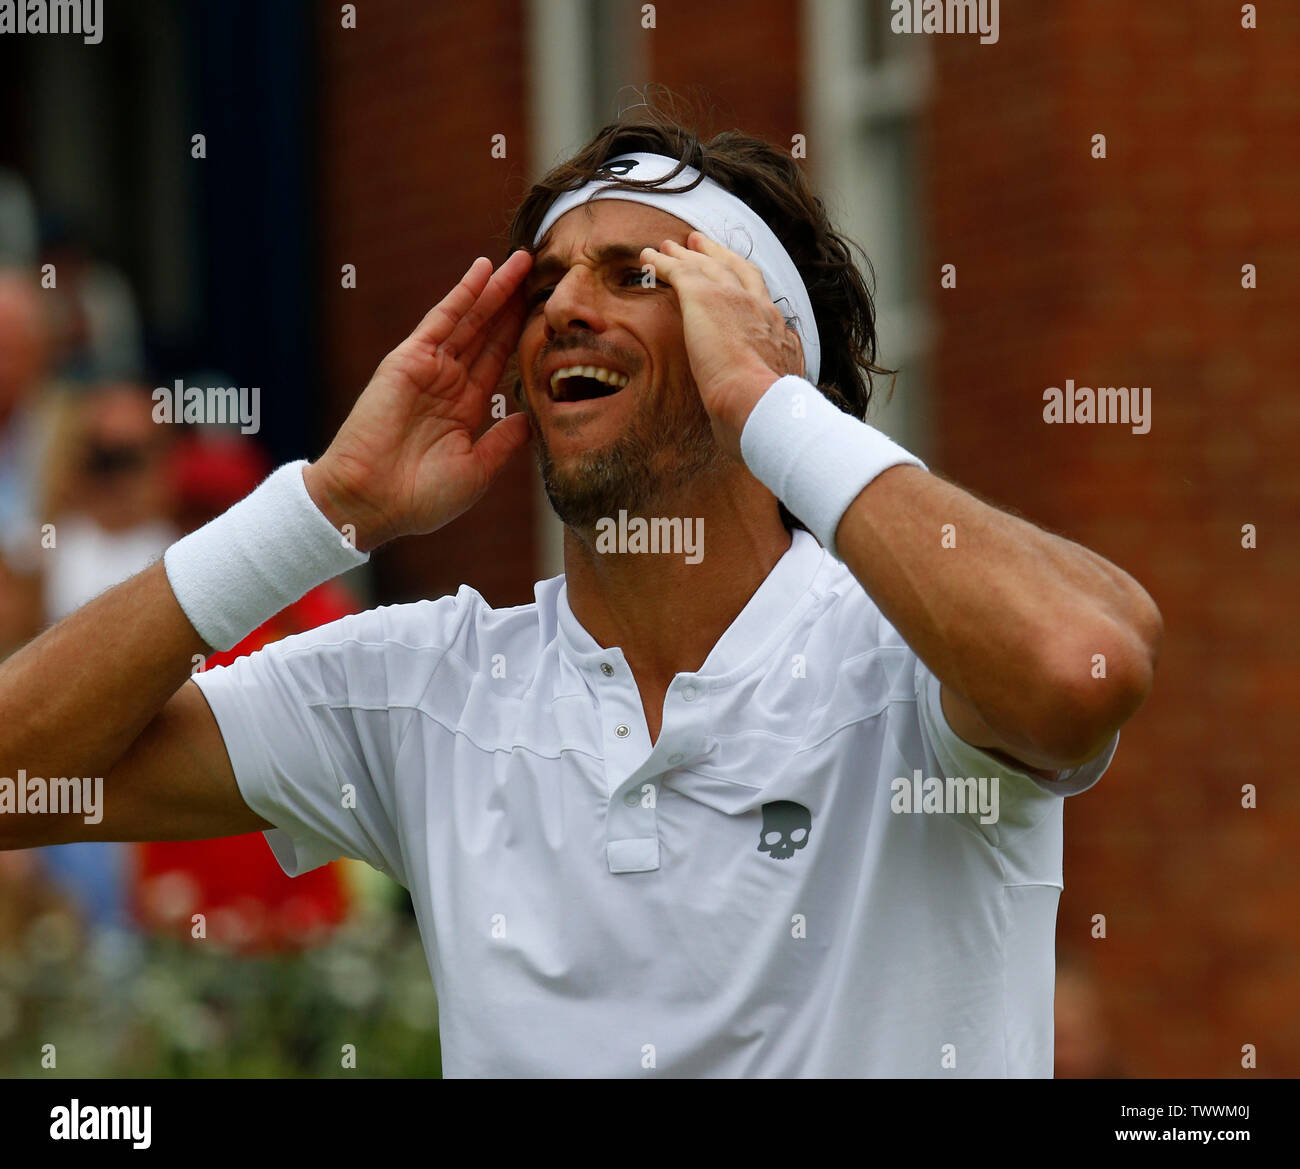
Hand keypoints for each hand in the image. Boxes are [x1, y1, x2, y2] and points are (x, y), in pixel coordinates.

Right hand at [305, 251, 533, 549]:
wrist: (371, 501)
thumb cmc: (420, 498)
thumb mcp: (477, 471)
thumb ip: (504, 441)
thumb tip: (533, 420)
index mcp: (466, 409)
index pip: (500, 362)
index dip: (523, 335)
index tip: (549, 314)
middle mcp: (449, 383)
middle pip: (489, 333)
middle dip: (514, 303)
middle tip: (544, 271)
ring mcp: (429, 368)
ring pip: (471, 319)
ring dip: (496, 289)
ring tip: (523, 259)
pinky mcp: (409, 359)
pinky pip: (442, 319)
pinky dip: (463, 293)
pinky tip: (485, 269)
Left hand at [640, 231, 804, 460]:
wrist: (760, 406)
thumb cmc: (766, 423)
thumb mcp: (773, 411)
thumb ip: (762, 408)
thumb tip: (750, 430)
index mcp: (780, 339)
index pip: (763, 307)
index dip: (746, 294)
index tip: (736, 288)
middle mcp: (763, 312)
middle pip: (741, 271)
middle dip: (720, 256)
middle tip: (701, 245)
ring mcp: (737, 301)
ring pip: (709, 266)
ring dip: (688, 254)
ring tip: (670, 245)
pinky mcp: (706, 298)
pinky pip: (680, 271)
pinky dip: (664, 262)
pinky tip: (648, 257)